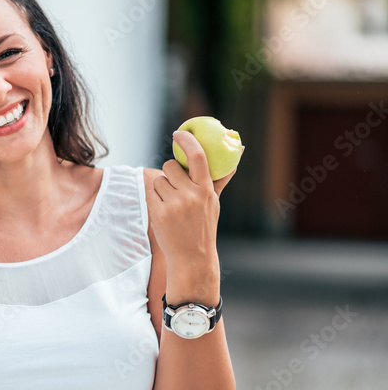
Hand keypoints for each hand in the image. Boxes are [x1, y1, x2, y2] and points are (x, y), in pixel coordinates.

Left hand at [147, 130, 244, 270]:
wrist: (192, 256)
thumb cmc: (203, 225)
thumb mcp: (214, 201)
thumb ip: (220, 177)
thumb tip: (240, 150)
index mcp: (207, 190)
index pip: (198, 156)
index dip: (187, 141)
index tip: (179, 133)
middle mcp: (192, 195)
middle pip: (170, 166)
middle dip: (170, 173)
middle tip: (175, 186)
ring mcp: (175, 204)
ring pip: (158, 180)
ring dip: (162, 188)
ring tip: (172, 204)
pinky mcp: (159, 213)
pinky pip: (150, 193)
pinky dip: (154, 200)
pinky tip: (164, 212)